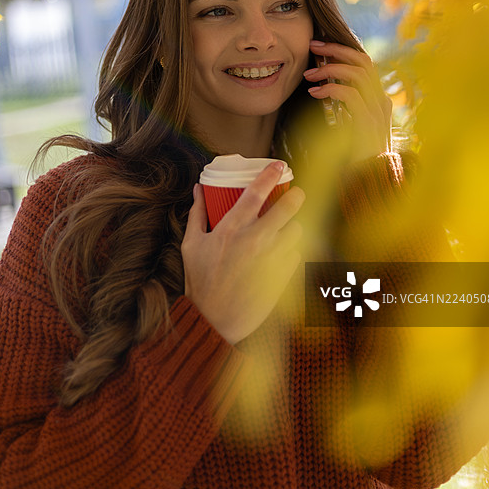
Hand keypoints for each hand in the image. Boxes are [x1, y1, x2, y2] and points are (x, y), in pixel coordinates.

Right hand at [181, 162, 304, 344]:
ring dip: (293, 226)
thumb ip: (197, 214)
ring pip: (297, 231)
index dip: (269, 175)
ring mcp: (272, 260)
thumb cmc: (200, 282)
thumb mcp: (191, 245)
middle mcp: (255, 242)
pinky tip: (281, 253)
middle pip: (288, 209)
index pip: (256, 194)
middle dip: (296, 196)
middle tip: (296, 194)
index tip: (279, 166)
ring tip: (285, 229)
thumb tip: (198, 189)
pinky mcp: (282, 278)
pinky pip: (297, 254)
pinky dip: (291, 250)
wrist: (214, 322)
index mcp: (231, 230)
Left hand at [304, 40, 391, 162]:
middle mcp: (381, 100)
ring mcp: (377, 110)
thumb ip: (342, 107)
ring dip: (330, 69)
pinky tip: (315, 93)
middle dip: (336, 49)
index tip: (319, 48)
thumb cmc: (355, 155)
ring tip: (309, 75)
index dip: (341, 51)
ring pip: (358, 73)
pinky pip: (350, 94)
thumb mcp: (348, 124)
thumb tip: (322, 87)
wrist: (369, 181)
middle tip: (312, 46)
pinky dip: (330, 89)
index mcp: (377, 98)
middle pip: (363, 60)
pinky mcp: (368, 121)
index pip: (363, 63)